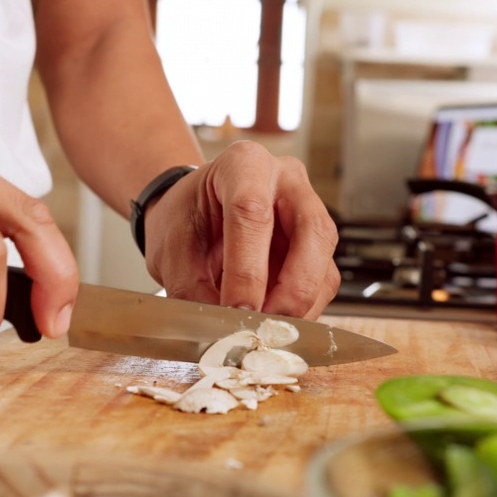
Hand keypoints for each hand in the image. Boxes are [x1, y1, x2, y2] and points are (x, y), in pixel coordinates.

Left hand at [142, 141, 340, 319]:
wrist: (194, 212)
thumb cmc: (185, 218)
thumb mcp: (171, 248)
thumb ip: (191, 287)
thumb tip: (219, 331)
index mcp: (244, 165)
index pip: (252, 212)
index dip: (247, 270)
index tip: (235, 310)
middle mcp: (287, 181)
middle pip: (312, 233)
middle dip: (290, 291)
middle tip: (263, 327)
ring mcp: (310, 212)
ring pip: (325, 265)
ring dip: (298, 308)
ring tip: (264, 332)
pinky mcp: (319, 248)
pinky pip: (324, 285)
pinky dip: (302, 313)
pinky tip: (275, 324)